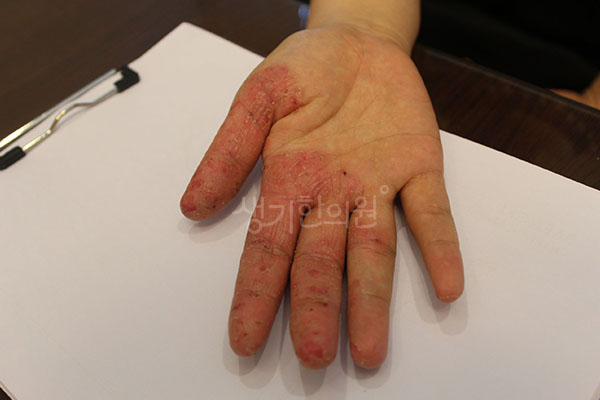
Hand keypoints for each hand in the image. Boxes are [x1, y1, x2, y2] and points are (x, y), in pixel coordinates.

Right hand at [180, 25, 463, 368]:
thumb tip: (193, 204)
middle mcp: (331, 195)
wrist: (358, 40)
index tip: (245, 339)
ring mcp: (377, 185)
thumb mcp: (259, 98)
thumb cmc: (306, 69)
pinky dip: (439, 248)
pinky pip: (431, 213)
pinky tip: (447, 286)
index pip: (267, 248)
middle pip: (320, 261)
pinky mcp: (419, 167)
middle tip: (316, 357)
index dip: (255, 294)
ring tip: (369, 350)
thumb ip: (230, 150)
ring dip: (372, 300)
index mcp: (288, 180)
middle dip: (316, 309)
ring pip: (373, 251)